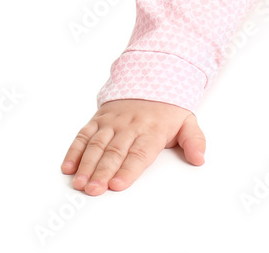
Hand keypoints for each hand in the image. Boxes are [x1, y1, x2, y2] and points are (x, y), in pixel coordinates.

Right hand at [61, 98, 205, 194]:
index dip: (128, 170)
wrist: (152, 78)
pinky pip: (84, 134)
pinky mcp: (99, 119)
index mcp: (152, 130)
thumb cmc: (168, 109)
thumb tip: (200, 158)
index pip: (139, 153)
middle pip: (115, 152)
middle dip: (103, 172)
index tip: (117, 185)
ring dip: (86, 164)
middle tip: (94, 190)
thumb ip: (194, 141)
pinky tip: (68, 166)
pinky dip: (75, 150)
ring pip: (97, 144)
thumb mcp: (187, 122)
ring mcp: (112, 122)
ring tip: (80, 183)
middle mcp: (130, 126)